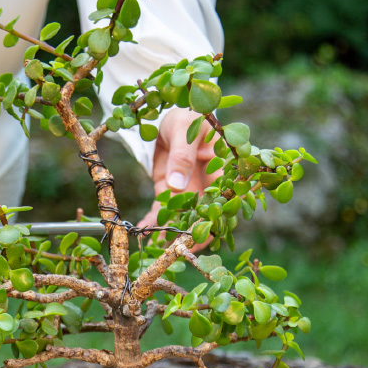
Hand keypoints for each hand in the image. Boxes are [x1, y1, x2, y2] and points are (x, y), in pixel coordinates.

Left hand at [136, 109, 216, 248]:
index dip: (218, 219)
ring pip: (184, 218)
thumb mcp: (185, 131)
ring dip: (172, 233)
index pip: (225, 199)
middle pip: (206, 216)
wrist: (171, 118)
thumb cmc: (187, 117)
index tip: (205, 234)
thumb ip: (183, 156)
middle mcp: (209, 186)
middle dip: (193, 235)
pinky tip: (142, 231)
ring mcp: (190, 192)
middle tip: (179, 249)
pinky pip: (164, 211)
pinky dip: (154, 222)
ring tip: (158, 248)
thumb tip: (178, 186)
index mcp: (223, 170)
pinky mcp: (171, 193)